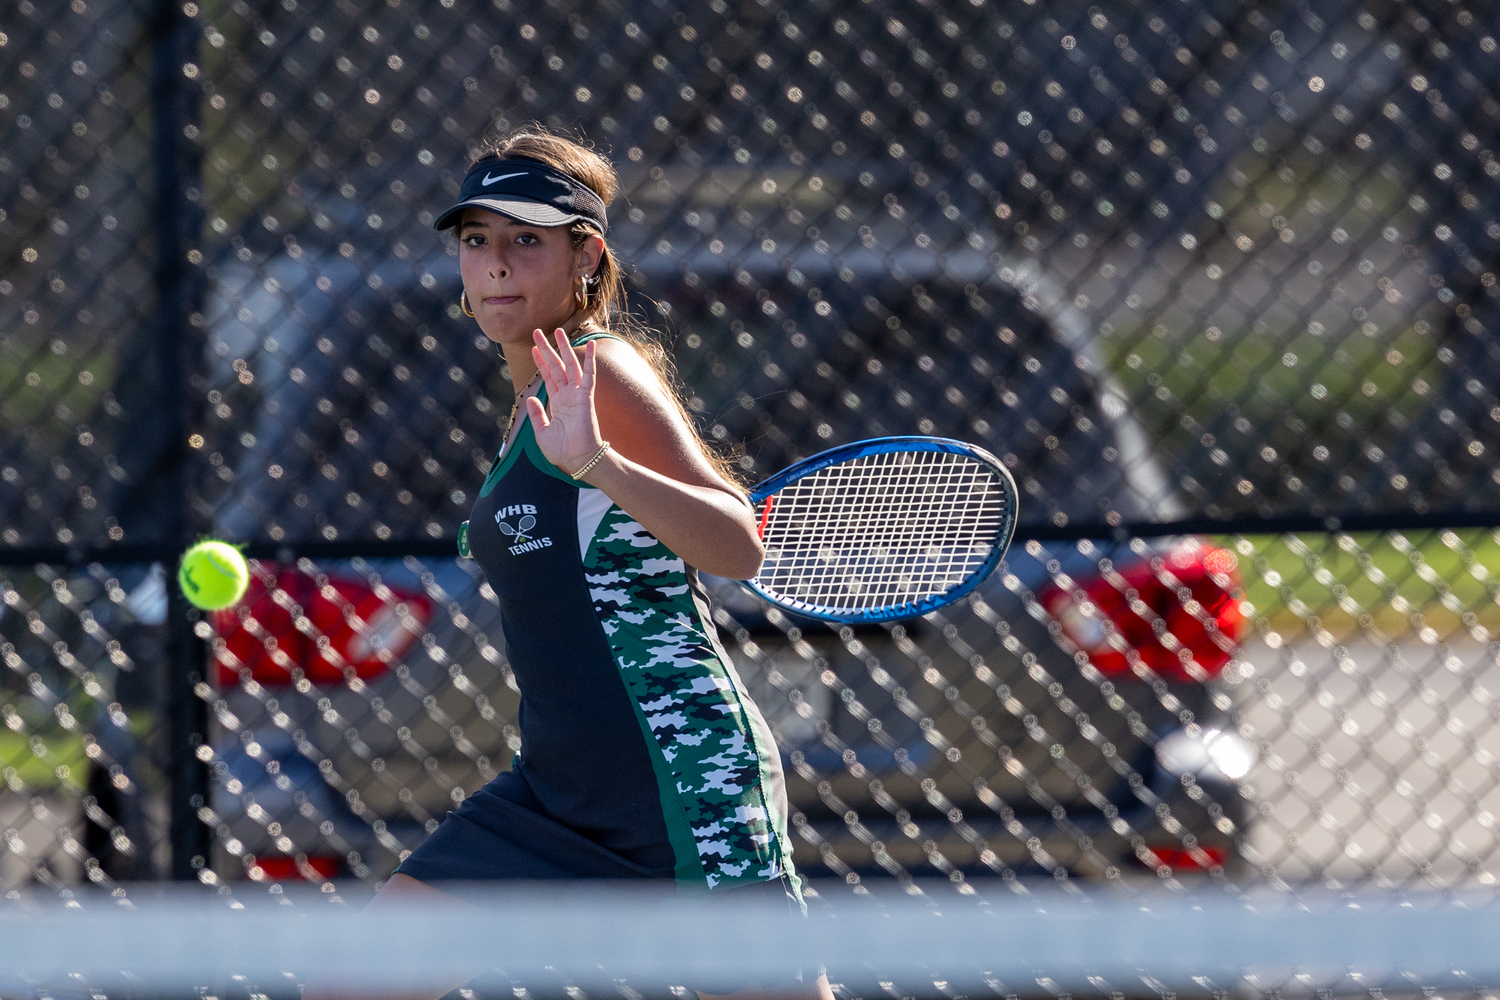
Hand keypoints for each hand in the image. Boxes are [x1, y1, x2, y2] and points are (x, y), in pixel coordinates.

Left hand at [527, 329, 604, 475]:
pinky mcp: (586, 397)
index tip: (533, 348)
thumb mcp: (541, 433)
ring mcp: (577, 395)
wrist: (578, 460)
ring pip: (570, 365)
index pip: (548, 377)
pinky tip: (590, 344)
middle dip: (546, 349)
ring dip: (563, 348)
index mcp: (557, 403)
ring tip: (557, 331)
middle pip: (556, 366)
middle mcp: (567, 395)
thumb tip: (530, 398)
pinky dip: (590, 359)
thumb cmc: (562, 451)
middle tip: (537, 332)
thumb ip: (536, 414)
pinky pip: (589, 374)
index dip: (540, 362)